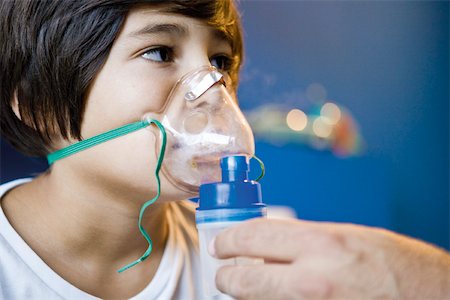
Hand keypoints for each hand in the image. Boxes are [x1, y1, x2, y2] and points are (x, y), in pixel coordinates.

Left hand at [210, 218, 449, 299]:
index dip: (228, 239)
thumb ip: (302, 240)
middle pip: (243, 280)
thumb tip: (266, 242)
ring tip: (250, 287)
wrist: (431, 297)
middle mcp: (314, 280)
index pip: (253, 235)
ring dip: (248, 296)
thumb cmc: (394, 265)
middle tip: (224, 273)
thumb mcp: (345, 237)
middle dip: (226, 277)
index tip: (221, 243)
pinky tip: (275, 298)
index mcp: (321, 244)